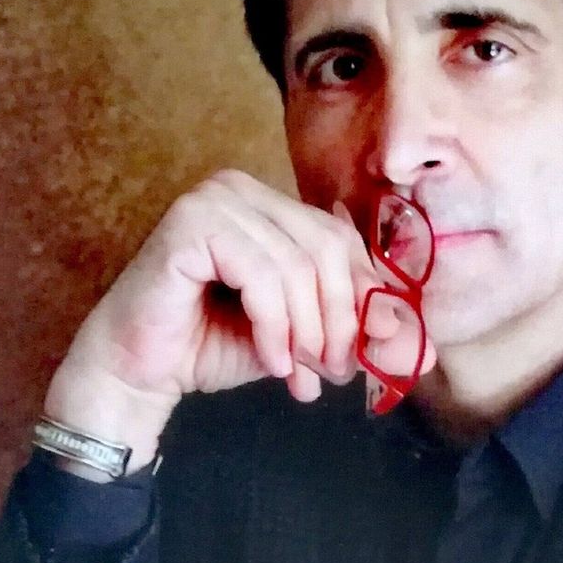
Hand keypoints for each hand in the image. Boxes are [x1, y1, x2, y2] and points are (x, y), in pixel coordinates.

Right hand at [43, 169, 435, 477]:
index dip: (365, 298)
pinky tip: (270, 360)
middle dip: (340, 319)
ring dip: (308, 331)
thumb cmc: (216, 345)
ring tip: (300, 373)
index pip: (344, 241)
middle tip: (335, 369)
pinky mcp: (191, 224)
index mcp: (272, 205)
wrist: (140, 372)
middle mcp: (244, 190)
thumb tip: (422, 344)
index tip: (370, 351)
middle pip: (329, 250)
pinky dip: (274, 327)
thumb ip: (355, 329)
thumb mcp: (303, 336)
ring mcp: (214, 199)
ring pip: (299, 266)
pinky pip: (262, 276)